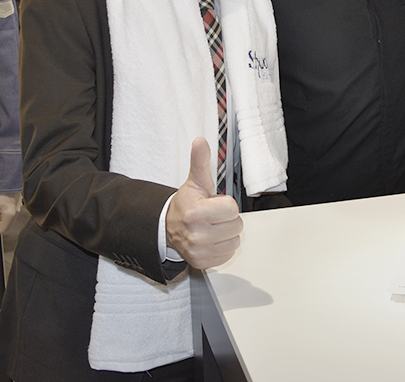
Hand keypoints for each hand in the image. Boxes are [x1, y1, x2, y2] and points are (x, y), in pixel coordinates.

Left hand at [0, 191, 21, 235]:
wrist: (5, 177)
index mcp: (10, 214)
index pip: (2, 230)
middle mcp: (16, 211)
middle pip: (7, 226)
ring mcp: (18, 206)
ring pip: (9, 219)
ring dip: (0, 220)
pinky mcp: (17, 202)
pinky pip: (11, 212)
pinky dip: (4, 214)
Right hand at [166, 138, 242, 268]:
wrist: (169, 227)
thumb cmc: (186, 203)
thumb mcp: (195, 180)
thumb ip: (200, 161)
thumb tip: (200, 142)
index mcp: (195, 213)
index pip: (232, 209)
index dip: (225, 204)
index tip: (213, 203)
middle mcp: (196, 235)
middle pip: (236, 225)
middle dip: (227, 219)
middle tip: (213, 216)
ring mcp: (198, 251)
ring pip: (234, 241)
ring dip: (227, 233)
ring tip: (212, 227)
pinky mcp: (201, 263)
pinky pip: (228, 254)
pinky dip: (223, 247)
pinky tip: (211, 239)